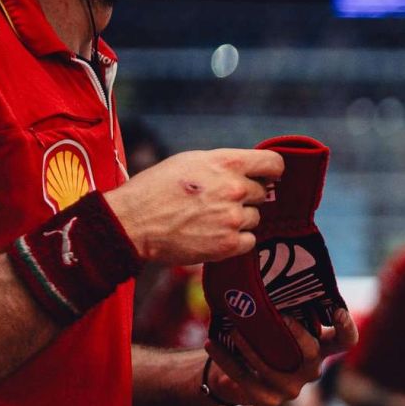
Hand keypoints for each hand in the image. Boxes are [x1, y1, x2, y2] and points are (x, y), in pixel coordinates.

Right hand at [106, 148, 284, 265]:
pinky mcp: (229, 244)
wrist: (131, 223)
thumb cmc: (155, 189)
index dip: (272, 171)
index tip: (267, 177)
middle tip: (217, 202)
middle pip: (261, 193)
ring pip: (254, 218)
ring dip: (238, 219)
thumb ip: (223, 165)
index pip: (273, 163)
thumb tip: (249, 171)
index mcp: (226, 163)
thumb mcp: (189, 161)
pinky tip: (213, 234)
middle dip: (244, 197)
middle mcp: (234, 189)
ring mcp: (233, 218)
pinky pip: (249, 241)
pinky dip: (235, 240)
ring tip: (209, 218)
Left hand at [206, 306, 354, 405]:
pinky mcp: (268, 400)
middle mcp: (311, 369)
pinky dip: (226, 360)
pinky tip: (212, 344)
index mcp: (320, 348)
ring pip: (273, 369)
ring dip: (251, 347)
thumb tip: (267, 266)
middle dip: (296, 333)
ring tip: (233, 328)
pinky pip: (245, 379)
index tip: (337, 311)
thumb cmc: (262, 340)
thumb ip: (282, 306)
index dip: (346, 328)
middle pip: (311, 352)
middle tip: (280, 315)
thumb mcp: (275, 323)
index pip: (345, 341)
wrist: (236, 375)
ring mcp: (291, 388)